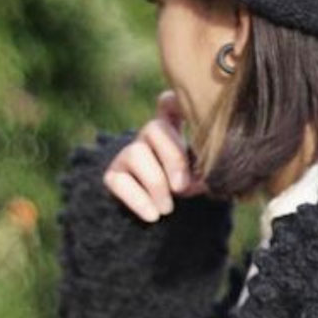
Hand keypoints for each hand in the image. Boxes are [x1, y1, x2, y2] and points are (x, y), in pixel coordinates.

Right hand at [101, 89, 210, 222]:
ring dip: (155, 183)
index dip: (175, 102)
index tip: (187, 109)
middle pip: (155, 128)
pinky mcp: (113, 176)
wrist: (163, 215)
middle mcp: (149, 135)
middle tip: (182, 187)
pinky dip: (138, 200)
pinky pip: (120, 183)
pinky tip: (153, 215)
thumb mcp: (202, 175)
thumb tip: (195, 180)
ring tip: (168, 208)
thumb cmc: (188, 187)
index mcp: (174, 127)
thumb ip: (204, 171)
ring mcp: (128, 153)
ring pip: (136, 154)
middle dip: (172, 158)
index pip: (170, 103)